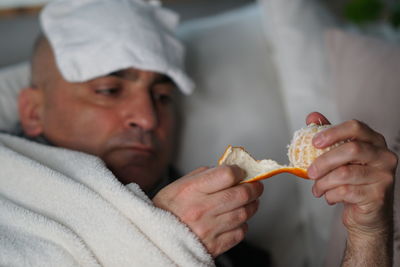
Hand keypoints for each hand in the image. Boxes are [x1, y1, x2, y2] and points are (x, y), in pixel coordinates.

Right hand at [153, 165, 263, 256]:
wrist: (155, 239)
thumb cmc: (165, 210)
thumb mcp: (177, 186)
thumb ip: (203, 175)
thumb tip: (225, 170)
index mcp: (191, 190)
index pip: (227, 175)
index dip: (239, 171)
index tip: (241, 171)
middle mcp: (201, 209)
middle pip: (241, 194)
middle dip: (254, 187)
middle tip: (256, 185)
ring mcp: (209, 229)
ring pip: (244, 213)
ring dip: (252, 206)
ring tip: (250, 202)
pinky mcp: (214, 246)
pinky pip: (240, 233)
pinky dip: (242, 224)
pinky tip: (236, 220)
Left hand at [306, 112, 396, 236]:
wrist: (368, 214)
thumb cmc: (354, 182)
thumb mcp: (340, 157)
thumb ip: (328, 136)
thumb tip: (312, 117)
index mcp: (374, 141)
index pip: (356, 127)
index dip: (333, 132)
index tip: (314, 142)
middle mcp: (383, 156)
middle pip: (351, 149)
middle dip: (324, 161)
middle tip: (310, 171)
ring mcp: (383, 176)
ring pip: (345, 173)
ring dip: (323, 183)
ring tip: (317, 188)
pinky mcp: (378, 195)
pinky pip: (346, 191)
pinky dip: (331, 195)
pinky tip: (329, 197)